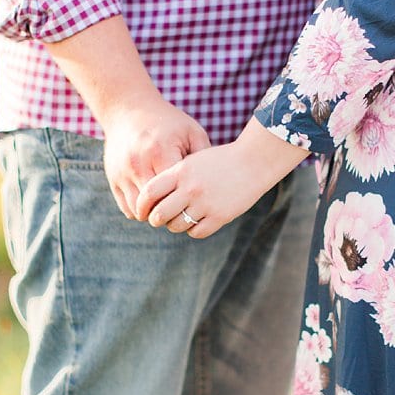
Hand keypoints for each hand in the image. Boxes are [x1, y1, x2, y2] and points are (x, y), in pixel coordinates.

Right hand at [101, 98, 210, 218]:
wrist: (129, 110)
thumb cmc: (168, 122)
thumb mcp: (192, 132)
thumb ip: (204, 157)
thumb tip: (214, 184)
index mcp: (160, 152)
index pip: (174, 193)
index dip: (186, 203)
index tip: (195, 203)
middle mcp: (138, 165)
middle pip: (155, 206)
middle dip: (170, 212)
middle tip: (182, 210)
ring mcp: (122, 174)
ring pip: (138, 211)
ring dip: (153, 214)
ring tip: (167, 207)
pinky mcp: (113, 179)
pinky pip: (126, 207)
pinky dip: (140, 210)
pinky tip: (152, 203)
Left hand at [134, 121, 308, 238]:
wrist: (254, 161)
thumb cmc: (219, 161)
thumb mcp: (192, 161)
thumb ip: (171, 178)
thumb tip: (148, 200)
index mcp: (180, 171)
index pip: (149, 192)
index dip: (141, 205)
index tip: (141, 211)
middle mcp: (190, 188)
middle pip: (159, 214)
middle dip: (155, 220)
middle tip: (158, 219)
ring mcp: (206, 203)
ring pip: (176, 226)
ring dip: (174, 225)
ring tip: (180, 218)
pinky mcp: (220, 216)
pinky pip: (196, 232)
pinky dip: (193, 230)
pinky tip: (197, 221)